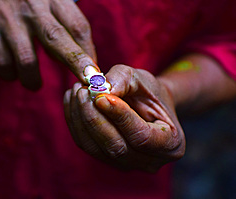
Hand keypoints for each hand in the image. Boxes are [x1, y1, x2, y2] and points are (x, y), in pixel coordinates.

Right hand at [0, 0, 96, 89]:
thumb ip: (63, 22)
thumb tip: (78, 59)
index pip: (77, 25)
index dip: (87, 52)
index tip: (92, 72)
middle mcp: (30, 1)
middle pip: (56, 38)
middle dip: (75, 63)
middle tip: (86, 82)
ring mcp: (7, 15)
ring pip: (26, 60)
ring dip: (32, 80)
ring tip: (34, 83)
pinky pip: (3, 63)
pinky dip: (10, 74)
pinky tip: (12, 71)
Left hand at [64, 65, 184, 171]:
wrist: (146, 103)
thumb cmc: (148, 91)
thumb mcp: (141, 78)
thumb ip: (123, 79)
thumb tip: (101, 89)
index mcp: (170, 144)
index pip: (141, 137)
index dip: (120, 117)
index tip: (101, 96)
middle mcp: (148, 162)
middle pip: (115, 146)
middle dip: (94, 117)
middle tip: (82, 90)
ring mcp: (125, 164)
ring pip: (93, 147)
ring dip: (80, 117)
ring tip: (76, 90)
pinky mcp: (104, 159)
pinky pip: (83, 143)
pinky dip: (74, 120)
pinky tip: (71, 99)